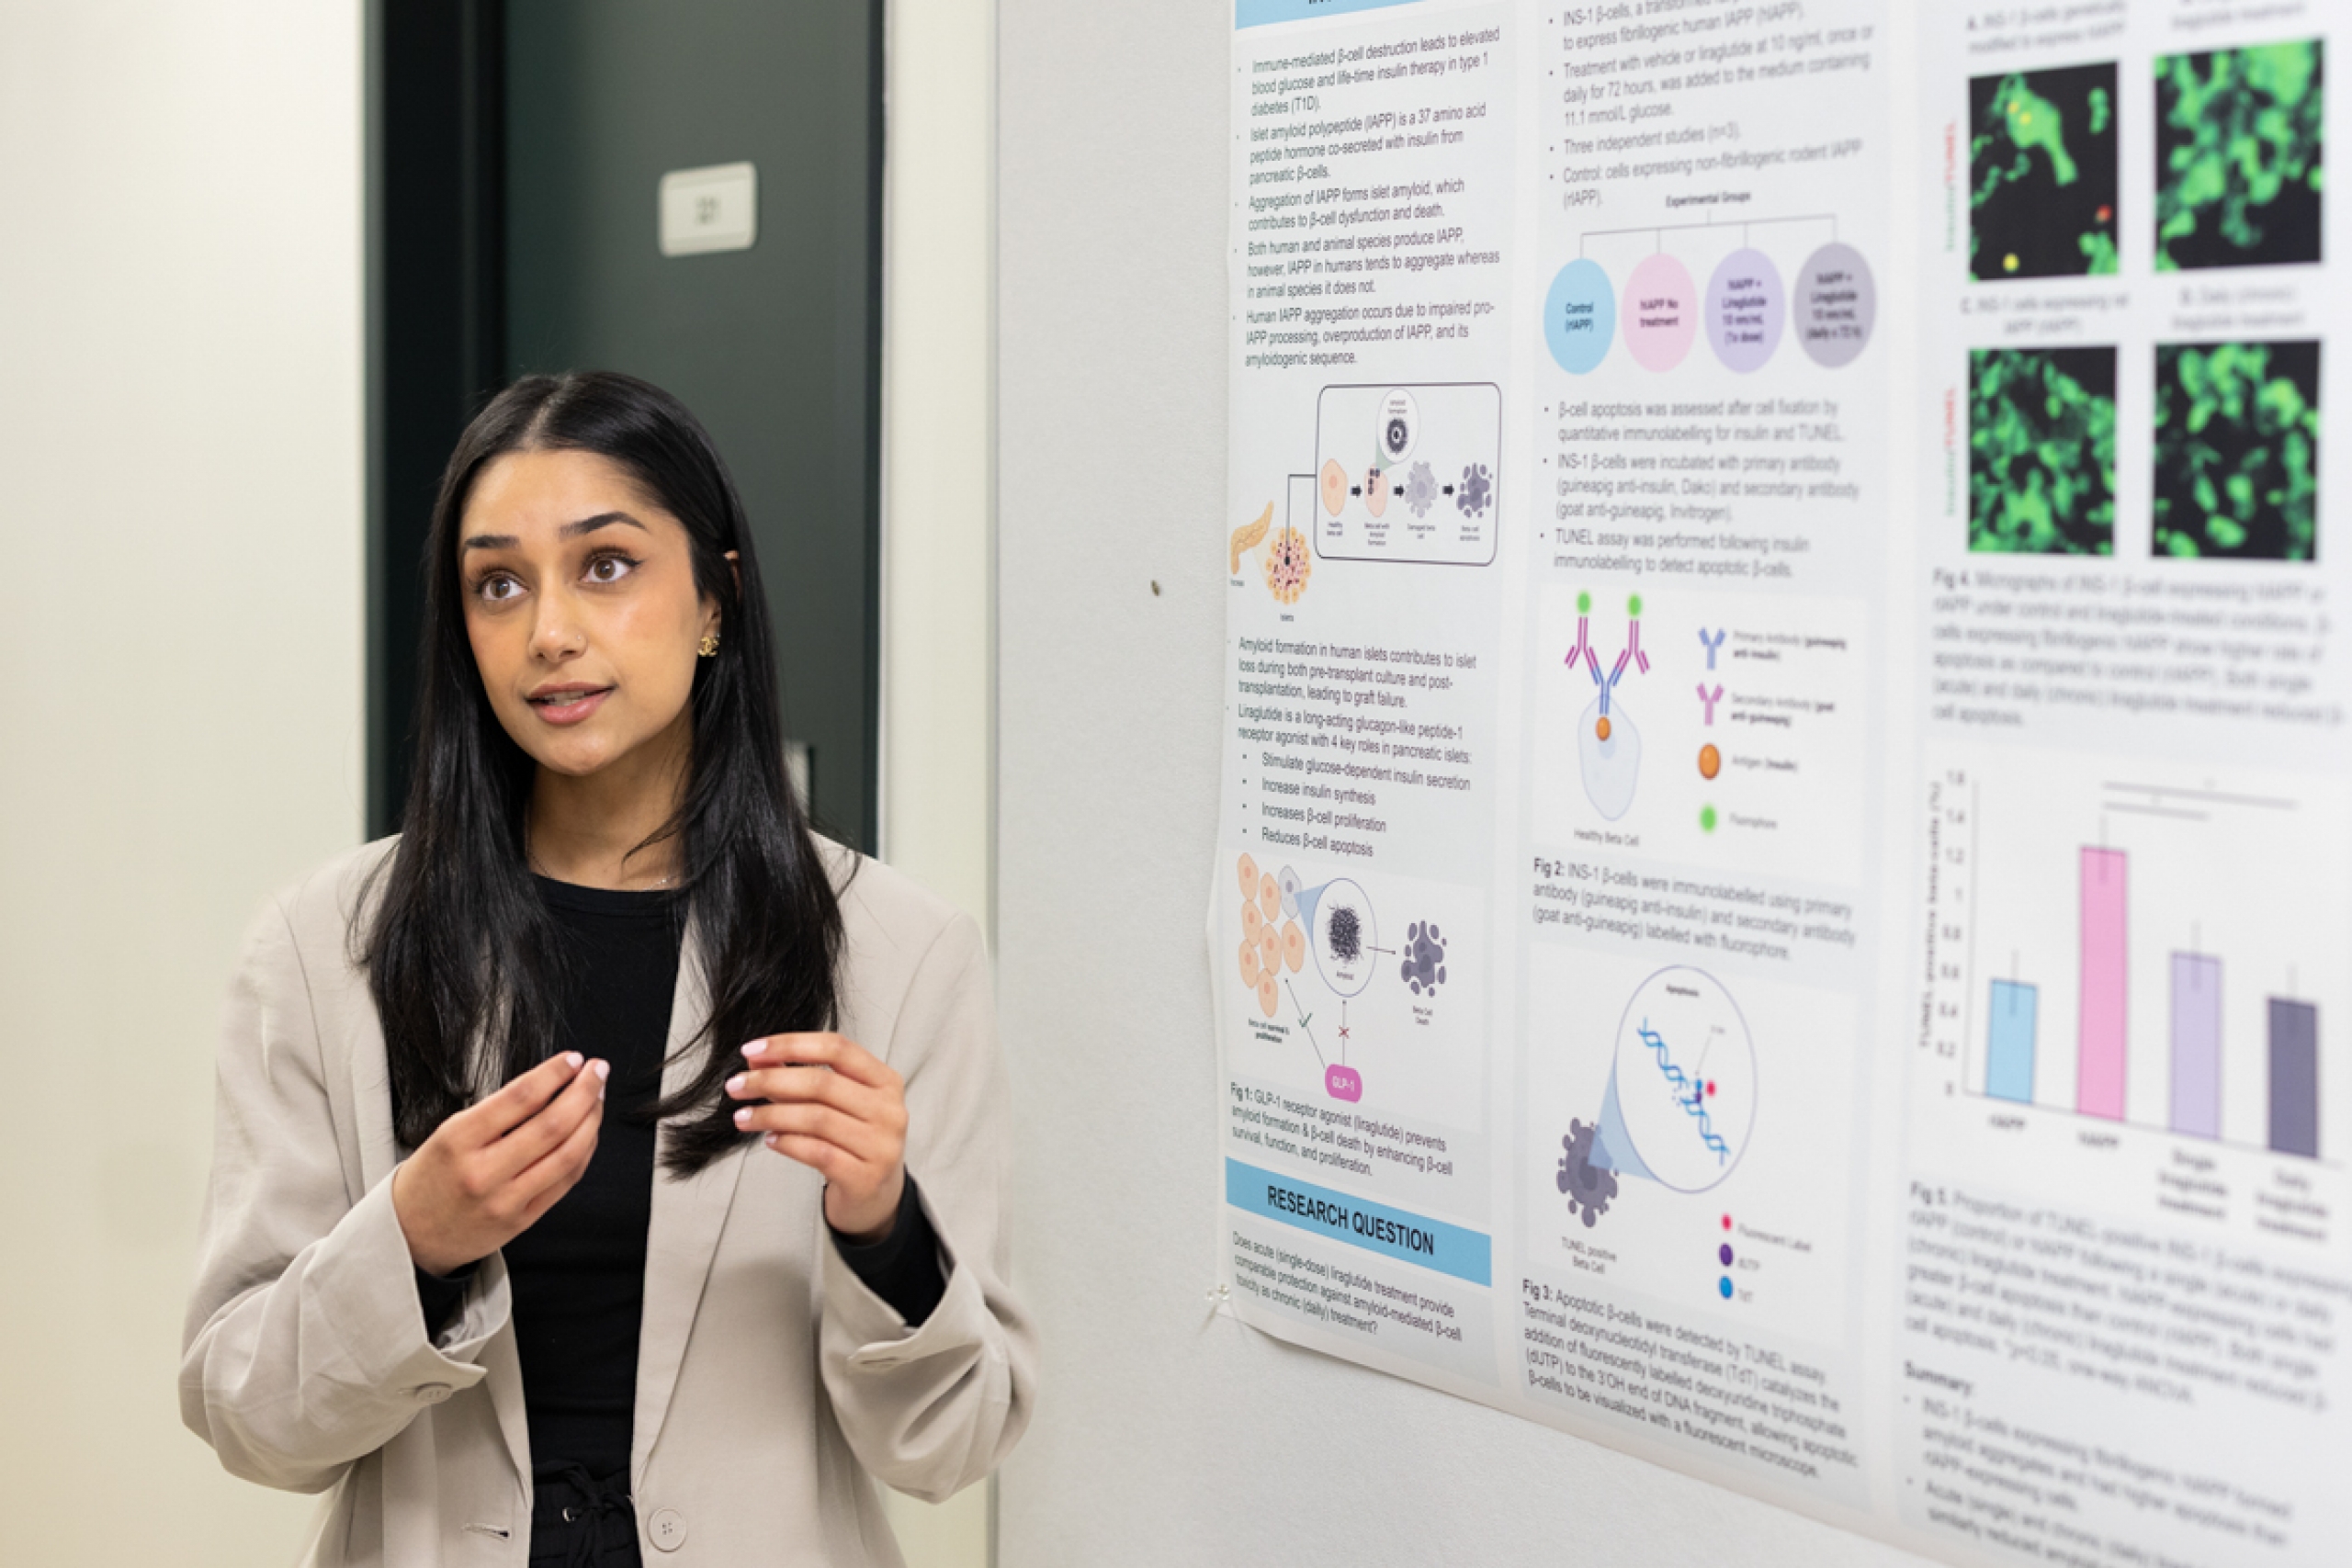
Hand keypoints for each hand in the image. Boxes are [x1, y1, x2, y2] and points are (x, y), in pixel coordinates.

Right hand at [391, 1051, 607, 1276]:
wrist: (410, 1235)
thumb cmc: (431, 1178)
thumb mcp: (447, 1133)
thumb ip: (496, 1113)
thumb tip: (549, 1083)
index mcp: (459, 1140)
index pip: (519, 1098)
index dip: (554, 1074)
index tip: (572, 1059)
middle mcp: (483, 1172)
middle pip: (552, 1125)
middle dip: (584, 1092)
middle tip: (597, 1071)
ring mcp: (505, 1200)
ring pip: (567, 1154)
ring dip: (591, 1120)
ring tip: (597, 1098)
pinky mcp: (522, 1220)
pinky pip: (566, 1181)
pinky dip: (584, 1152)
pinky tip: (588, 1132)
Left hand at [727, 1034, 906, 1240]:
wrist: (876, 1194)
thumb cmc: (852, 1140)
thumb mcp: (835, 1103)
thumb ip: (799, 1077)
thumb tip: (755, 1056)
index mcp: (886, 1081)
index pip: (837, 1048)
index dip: (791, 1045)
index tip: (752, 1049)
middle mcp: (889, 1110)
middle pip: (822, 1083)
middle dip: (771, 1081)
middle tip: (737, 1086)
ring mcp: (880, 1145)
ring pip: (816, 1118)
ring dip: (771, 1114)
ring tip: (743, 1116)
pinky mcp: (864, 1177)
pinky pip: (817, 1152)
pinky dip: (788, 1143)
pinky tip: (770, 1140)